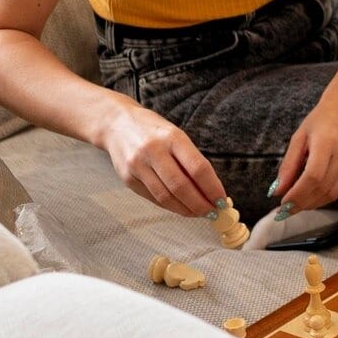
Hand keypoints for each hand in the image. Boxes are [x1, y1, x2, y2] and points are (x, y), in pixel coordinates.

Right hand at [97, 101, 226, 216]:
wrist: (116, 124)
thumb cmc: (153, 130)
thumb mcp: (175, 135)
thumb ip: (191, 160)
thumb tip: (211, 189)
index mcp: (172, 137)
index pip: (198, 168)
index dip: (212, 188)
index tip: (222, 200)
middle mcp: (153, 151)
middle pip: (181, 187)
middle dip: (200, 204)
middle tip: (212, 212)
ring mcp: (138, 166)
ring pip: (166, 197)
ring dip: (186, 210)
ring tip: (198, 213)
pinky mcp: (127, 179)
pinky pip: (153, 198)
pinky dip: (170, 206)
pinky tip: (181, 207)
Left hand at [270, 92, 337, 211]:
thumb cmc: (321, 120)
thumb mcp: (298, 137)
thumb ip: (288, 165)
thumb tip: (277, 191)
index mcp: (326, 142)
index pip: (313, 177)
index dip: (297, 194)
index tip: (283, 204)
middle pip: (322, 189)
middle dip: (302, 203)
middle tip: (286, 210)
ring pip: (332, 194)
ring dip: (312, 203)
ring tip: (297, 204)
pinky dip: (323, 197)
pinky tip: (312, 195)